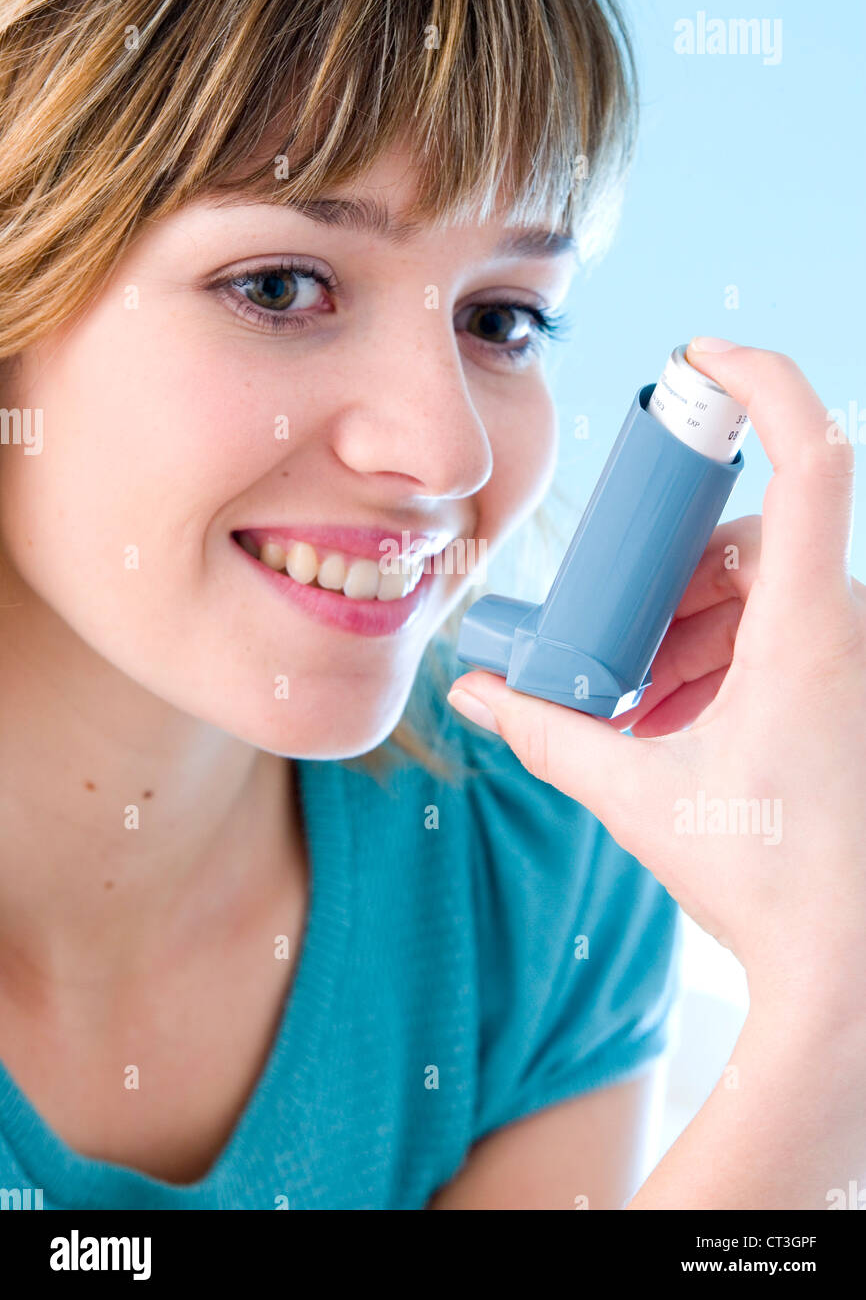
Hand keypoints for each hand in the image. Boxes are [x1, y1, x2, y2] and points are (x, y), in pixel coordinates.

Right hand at [448, 340, 865, 1025]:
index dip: (763, 381)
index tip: (701, 359)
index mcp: (810, 629)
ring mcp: (859, 659)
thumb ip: (546, 734)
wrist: (849, 966)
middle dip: (673, 582)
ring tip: (645, 706)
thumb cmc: (764, 876)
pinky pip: (791, 636)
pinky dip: (730, 659)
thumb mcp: (637, 791)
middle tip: (619, 647)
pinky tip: (685, 721)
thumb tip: (473, 693)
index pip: (811, 457)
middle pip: (754, 541)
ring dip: (695, 630)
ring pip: (770, 593)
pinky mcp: (856, 691)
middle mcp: (850, 628)